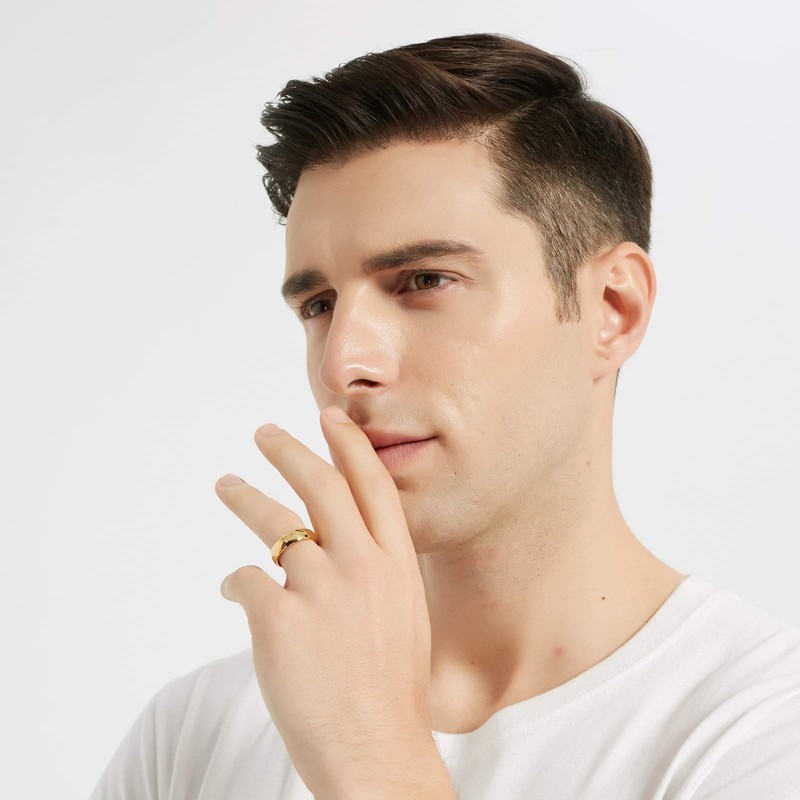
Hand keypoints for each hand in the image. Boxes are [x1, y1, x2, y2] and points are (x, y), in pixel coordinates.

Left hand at [214, 406, 440, 798]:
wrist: (376, 750)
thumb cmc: (392, 689)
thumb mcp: (405, 615)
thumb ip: (378, 571)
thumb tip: (338, 544)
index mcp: (397, 564)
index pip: (371, 484)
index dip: (347, 444)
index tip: (328, 417)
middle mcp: (362, 565)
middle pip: (320, 485)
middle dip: (290, 450)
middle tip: (264, 433)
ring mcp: (321, 588)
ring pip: (274, 523)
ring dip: (244, 496)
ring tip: (225, 483)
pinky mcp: (280, 618)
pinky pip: (245, 581)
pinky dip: (236, 584)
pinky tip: (235, 592)